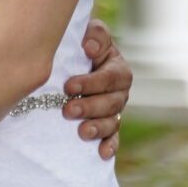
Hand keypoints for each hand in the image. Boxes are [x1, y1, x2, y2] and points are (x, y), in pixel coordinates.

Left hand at [66, 18, 130, 159]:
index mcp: (117, 68)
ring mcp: (114, 111)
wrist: (72, 63)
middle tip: (68, 110)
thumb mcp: (89, 33)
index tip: (68, 87)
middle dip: (90, 107)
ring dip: (98, 128)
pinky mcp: (107, 126)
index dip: (90, 83)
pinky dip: (110, 146)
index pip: (109, 77)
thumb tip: (90, 48)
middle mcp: (119, 91)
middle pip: (112, 103)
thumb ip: (95, 34)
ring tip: (82, 132)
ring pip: (112, 122)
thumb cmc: (80, 45)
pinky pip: (113, 138)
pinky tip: (102, 154)